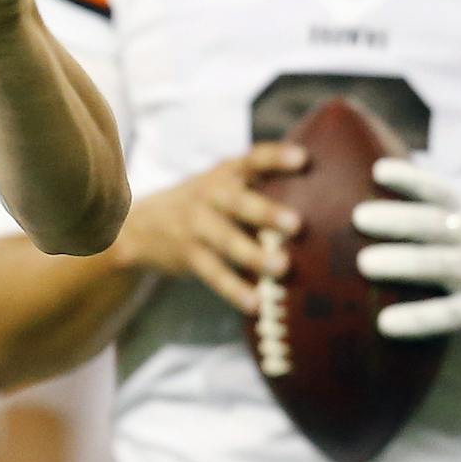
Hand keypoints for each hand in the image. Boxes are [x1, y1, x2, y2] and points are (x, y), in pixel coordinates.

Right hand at [113, 145, 305, 314]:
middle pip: (238, 202)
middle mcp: (210, 196)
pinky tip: (254, 303)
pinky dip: (234, 289)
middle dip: (266, 212)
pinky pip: (213, 274)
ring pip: (226, 241)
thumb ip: (258, 187)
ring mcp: (197, 226)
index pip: (252, 159)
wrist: (140, 224)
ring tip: (281, 267)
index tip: (303, 159)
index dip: (276, 158)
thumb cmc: (204, 204)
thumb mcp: (222, 183)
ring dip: (254, 254)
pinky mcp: (189, 255)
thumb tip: (320, 199)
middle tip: (296, 224)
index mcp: (226, 174)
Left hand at [354, 159, 460, 349]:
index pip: (438, 191)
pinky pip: (450, 314)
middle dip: (399, 218)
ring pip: (442, 264)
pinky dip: (417, 318)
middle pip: (436, 223)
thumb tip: (361, 200)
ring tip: (364, 263)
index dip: (411, 179)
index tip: (378, 170)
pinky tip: (385, 323)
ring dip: (404, 262)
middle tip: (358, 216)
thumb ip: (425, 219)